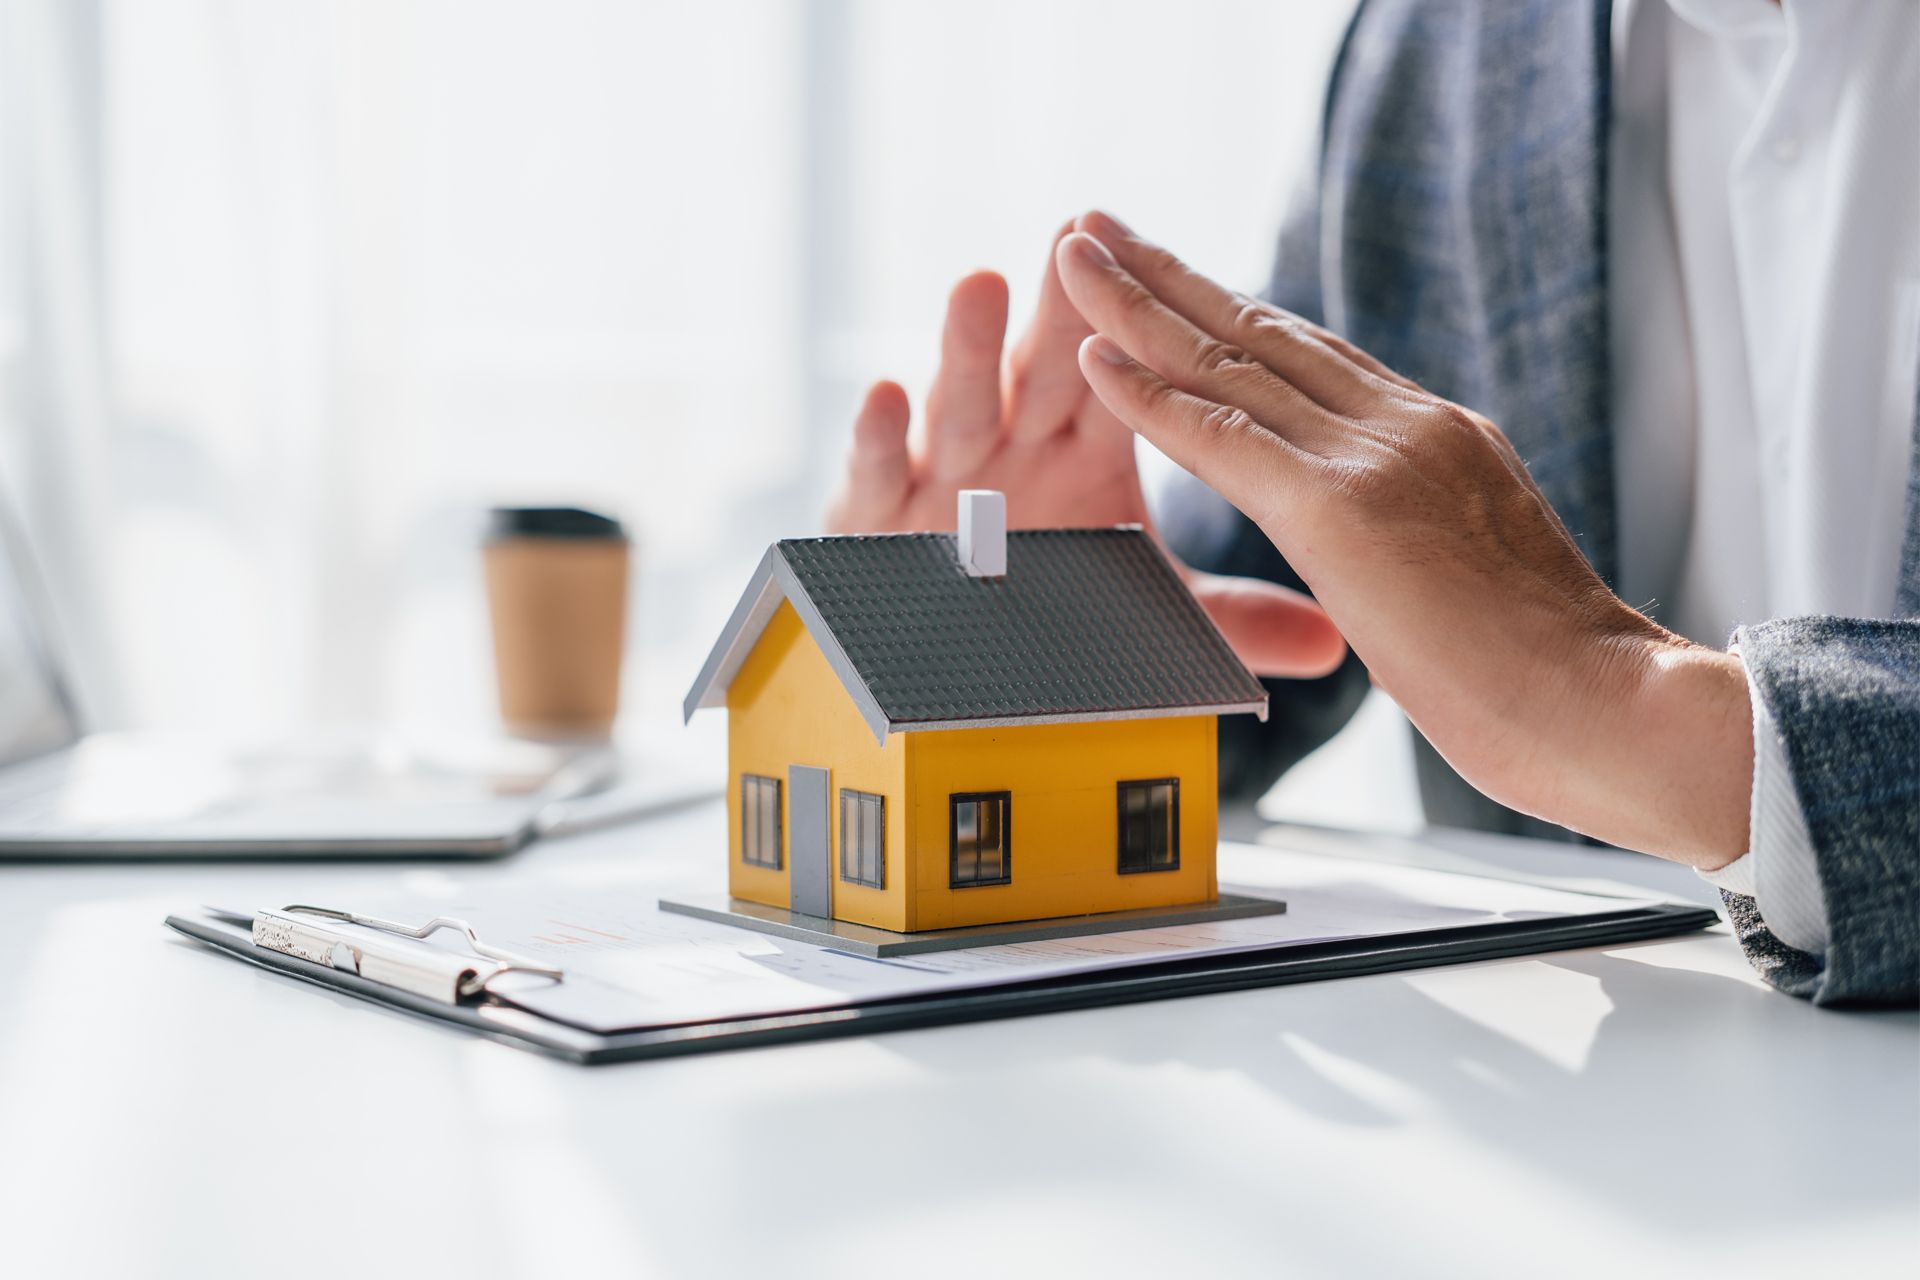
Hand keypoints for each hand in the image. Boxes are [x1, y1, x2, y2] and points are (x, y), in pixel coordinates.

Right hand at [826, 222, 1345, 678]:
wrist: (939, 648)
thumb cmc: (1039, 595)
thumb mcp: (1138, 604)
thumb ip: (1227, 616)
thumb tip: (1334, 639)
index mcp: (1086, 441)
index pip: (1128, 373)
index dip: (1145, 324)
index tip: (1170, 263)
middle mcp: (1013, 438)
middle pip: (1045, 362)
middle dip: (1059, 300)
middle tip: (1078, 235)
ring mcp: (942, 470)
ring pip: (959, 400)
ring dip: (968, 346)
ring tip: (981, 285)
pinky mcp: (875, 513)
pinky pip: (873, 470)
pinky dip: (876, 436)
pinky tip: (884, 394)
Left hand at [1057, 211, 1752, 866]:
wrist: (1611, 708)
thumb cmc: (1555, 677)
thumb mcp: (1482, 576)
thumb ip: (1430, 539)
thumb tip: (1406, 557)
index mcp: (1440, 439)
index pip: (1315, 361)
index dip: (1236, 315)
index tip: (1180, 280)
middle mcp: (1406, 427)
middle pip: (1263, 333)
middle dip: (1171, 278)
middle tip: (1098, 226)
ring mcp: (1375, 460)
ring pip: (1232, 365)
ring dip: (1137, 308)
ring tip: (1073, 252)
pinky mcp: (1342, 512)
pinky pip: (1223, 440)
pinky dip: (1151, 398)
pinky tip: (1094, 357)